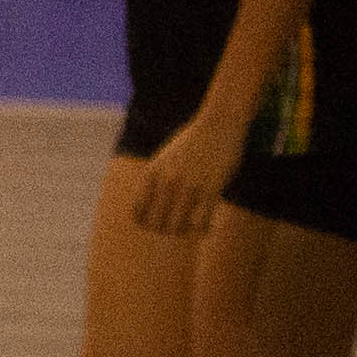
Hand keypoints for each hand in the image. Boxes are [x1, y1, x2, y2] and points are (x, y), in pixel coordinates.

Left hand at [129, 100, 249, 235]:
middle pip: (156, 224)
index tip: (159, 222)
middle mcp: (166, 182)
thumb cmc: (192, 142)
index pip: (138, 212)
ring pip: (177, 227)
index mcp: (151, 174)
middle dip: (166, 230)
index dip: (147, 223)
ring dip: (184, 232)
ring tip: (192, 227)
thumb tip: (150, 203)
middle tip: (178, 227)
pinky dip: (202, 229)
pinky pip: (201, 223)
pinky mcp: (211, 189)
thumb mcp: (164, 158)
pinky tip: (207, 226)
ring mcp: (188, 186)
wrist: (218, 124)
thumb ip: (156, 178)